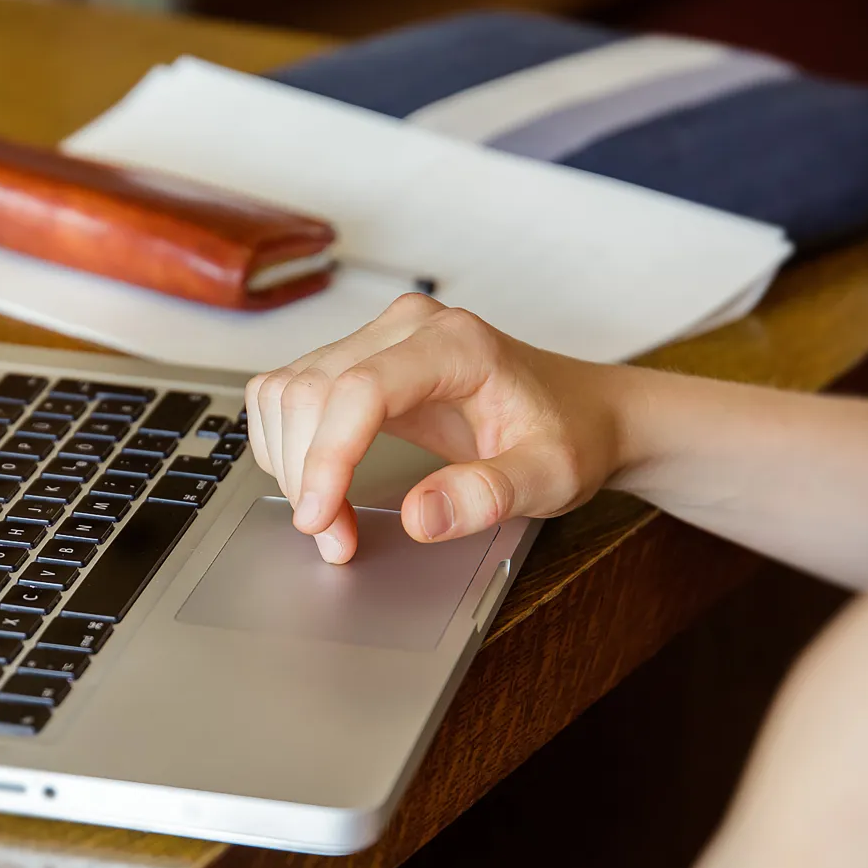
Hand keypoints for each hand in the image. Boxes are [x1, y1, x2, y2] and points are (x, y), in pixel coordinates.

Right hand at [244, 294, 625, 562]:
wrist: (580, 411)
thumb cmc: (569, 434)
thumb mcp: (551, 477)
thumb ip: (490, 495)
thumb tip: (420, 516)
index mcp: (456, 344)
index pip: (360, 388)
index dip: (328, 456)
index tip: (322, 519)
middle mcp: (406, 329)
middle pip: (310, 390)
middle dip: (306, 474)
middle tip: (334, 538)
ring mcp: (376, 340)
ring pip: (287, 392)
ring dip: (289, 463)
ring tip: (330, 519)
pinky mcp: (356, 361)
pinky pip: (288, 393)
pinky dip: (287, 445)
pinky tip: (319, 484)